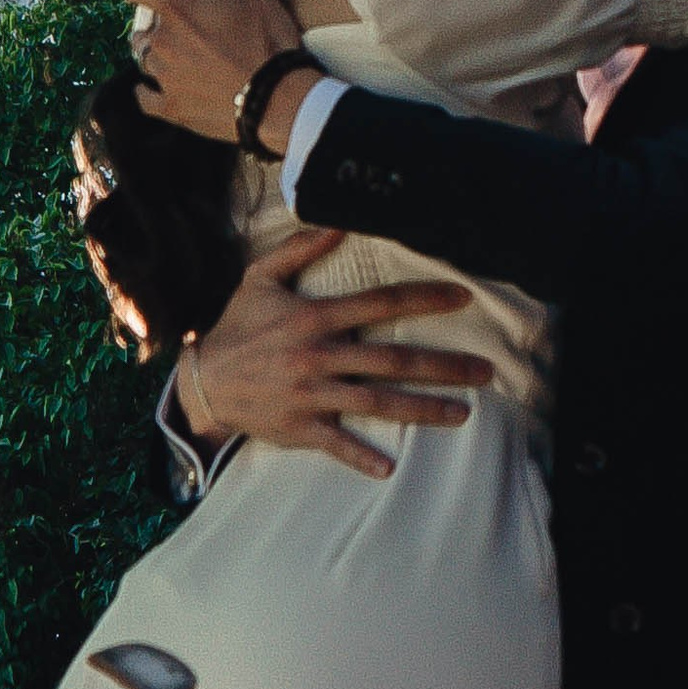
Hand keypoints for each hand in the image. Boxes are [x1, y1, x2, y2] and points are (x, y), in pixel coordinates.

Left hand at [95, 0, 306, 142]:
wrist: (278, 100)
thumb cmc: (270, 43)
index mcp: (180, 8)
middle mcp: (163, 40)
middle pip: (146, 28)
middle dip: (161, 27)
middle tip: (194, 34)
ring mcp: (163, 76)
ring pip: (146, 59)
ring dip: (160, 56)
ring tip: (192, 62)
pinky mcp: (171, 107)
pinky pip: (145, 96)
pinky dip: (151, 91)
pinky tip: (166, 90)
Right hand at [181, 230, 489, 478]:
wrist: (203, 382)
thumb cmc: (238, 327)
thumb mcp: (260, 278)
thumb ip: (299, 248)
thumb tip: (339, 221)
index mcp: (315, 317)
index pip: (380, 303)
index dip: (424, 299)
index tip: (462, 298)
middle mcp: (319, 356)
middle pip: (393, 359)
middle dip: (444, 365)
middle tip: (485, 370)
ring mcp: (311, 395)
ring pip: (378, 403)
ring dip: (424, 409)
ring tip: (463, 413)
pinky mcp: (301, 427)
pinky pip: (337, 444)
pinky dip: (363, 457)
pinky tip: (392, 467)